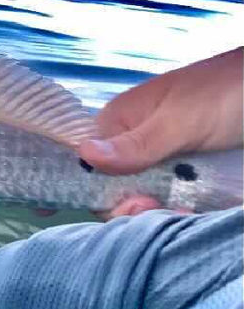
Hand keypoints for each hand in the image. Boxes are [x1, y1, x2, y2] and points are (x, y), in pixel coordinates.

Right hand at [78, 47, 242, 216]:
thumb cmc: (225, 94)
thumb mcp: (180, 121)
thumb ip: (135, 144)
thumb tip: (82, 154)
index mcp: (118, 125)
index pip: (89, 168)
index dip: (98, 193)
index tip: (133, 206)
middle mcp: (132, 144)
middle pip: (114, 189)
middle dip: (133, 207)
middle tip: (161, 211)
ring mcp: (159, 159)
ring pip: (143, 197)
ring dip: (158, 213)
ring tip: (183, 214)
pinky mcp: (185, 171)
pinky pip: (170, 196)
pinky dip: (177, 209)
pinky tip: (188, 214)